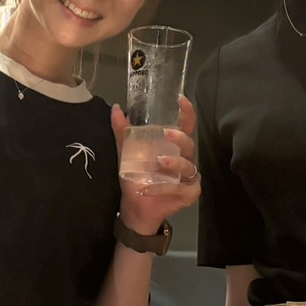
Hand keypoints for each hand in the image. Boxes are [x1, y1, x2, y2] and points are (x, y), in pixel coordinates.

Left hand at [110, 95, 199, 233]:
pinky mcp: (189, 193)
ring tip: (160, 161)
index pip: (185, 126)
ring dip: (174, 162)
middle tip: (167, 133)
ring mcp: (189, 176)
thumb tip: (116, 109)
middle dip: (180, 137)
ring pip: (187, 166)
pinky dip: (163, 187)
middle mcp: (185, 158)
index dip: (186, 113)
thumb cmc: (136, 176)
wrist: (136, 205)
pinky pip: (179, 188)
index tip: (181, 100)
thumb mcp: (127, 153)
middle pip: (189, 144)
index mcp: (173, 146)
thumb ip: (123, 132)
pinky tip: (148, 188)